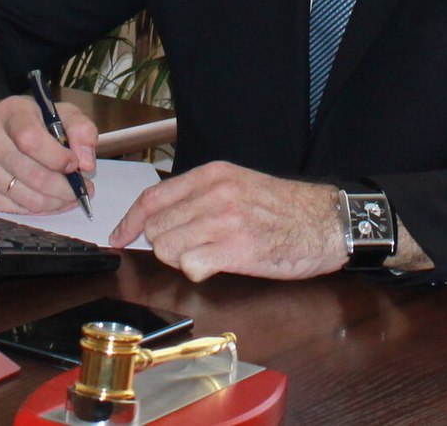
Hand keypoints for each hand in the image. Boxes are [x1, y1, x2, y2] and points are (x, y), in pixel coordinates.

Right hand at [0, 96, 96, 213]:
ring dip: (55, 202)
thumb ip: (81, 129)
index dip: (57, 158)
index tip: (75, 165)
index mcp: (10, 114)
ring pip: (26, 197)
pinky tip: (50, 201)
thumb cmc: (29, 121)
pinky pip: (15, 209)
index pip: (30, 140)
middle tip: (83, 189)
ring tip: (70, 196)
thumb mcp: (59, 113)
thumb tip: (87, 163)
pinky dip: (39, 210)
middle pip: (31, 174)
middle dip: (64, 188)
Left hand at [108, 161, 346, 281]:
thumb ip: (202, 195)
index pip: (153, 197)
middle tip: (192, 248)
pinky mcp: (236, 249)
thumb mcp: (240, 184)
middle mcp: (215, 193)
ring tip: (209, 255)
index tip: (120, 236)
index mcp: (214, 174)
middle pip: (157, 227)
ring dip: (182, 259)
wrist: (327, 221)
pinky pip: (191, 266)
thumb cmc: (287, 208)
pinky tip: (218, 265)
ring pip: (168, 248)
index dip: (130, 220)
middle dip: (166, 244)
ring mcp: (224, 220)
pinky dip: (198, 271)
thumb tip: (163, 216)